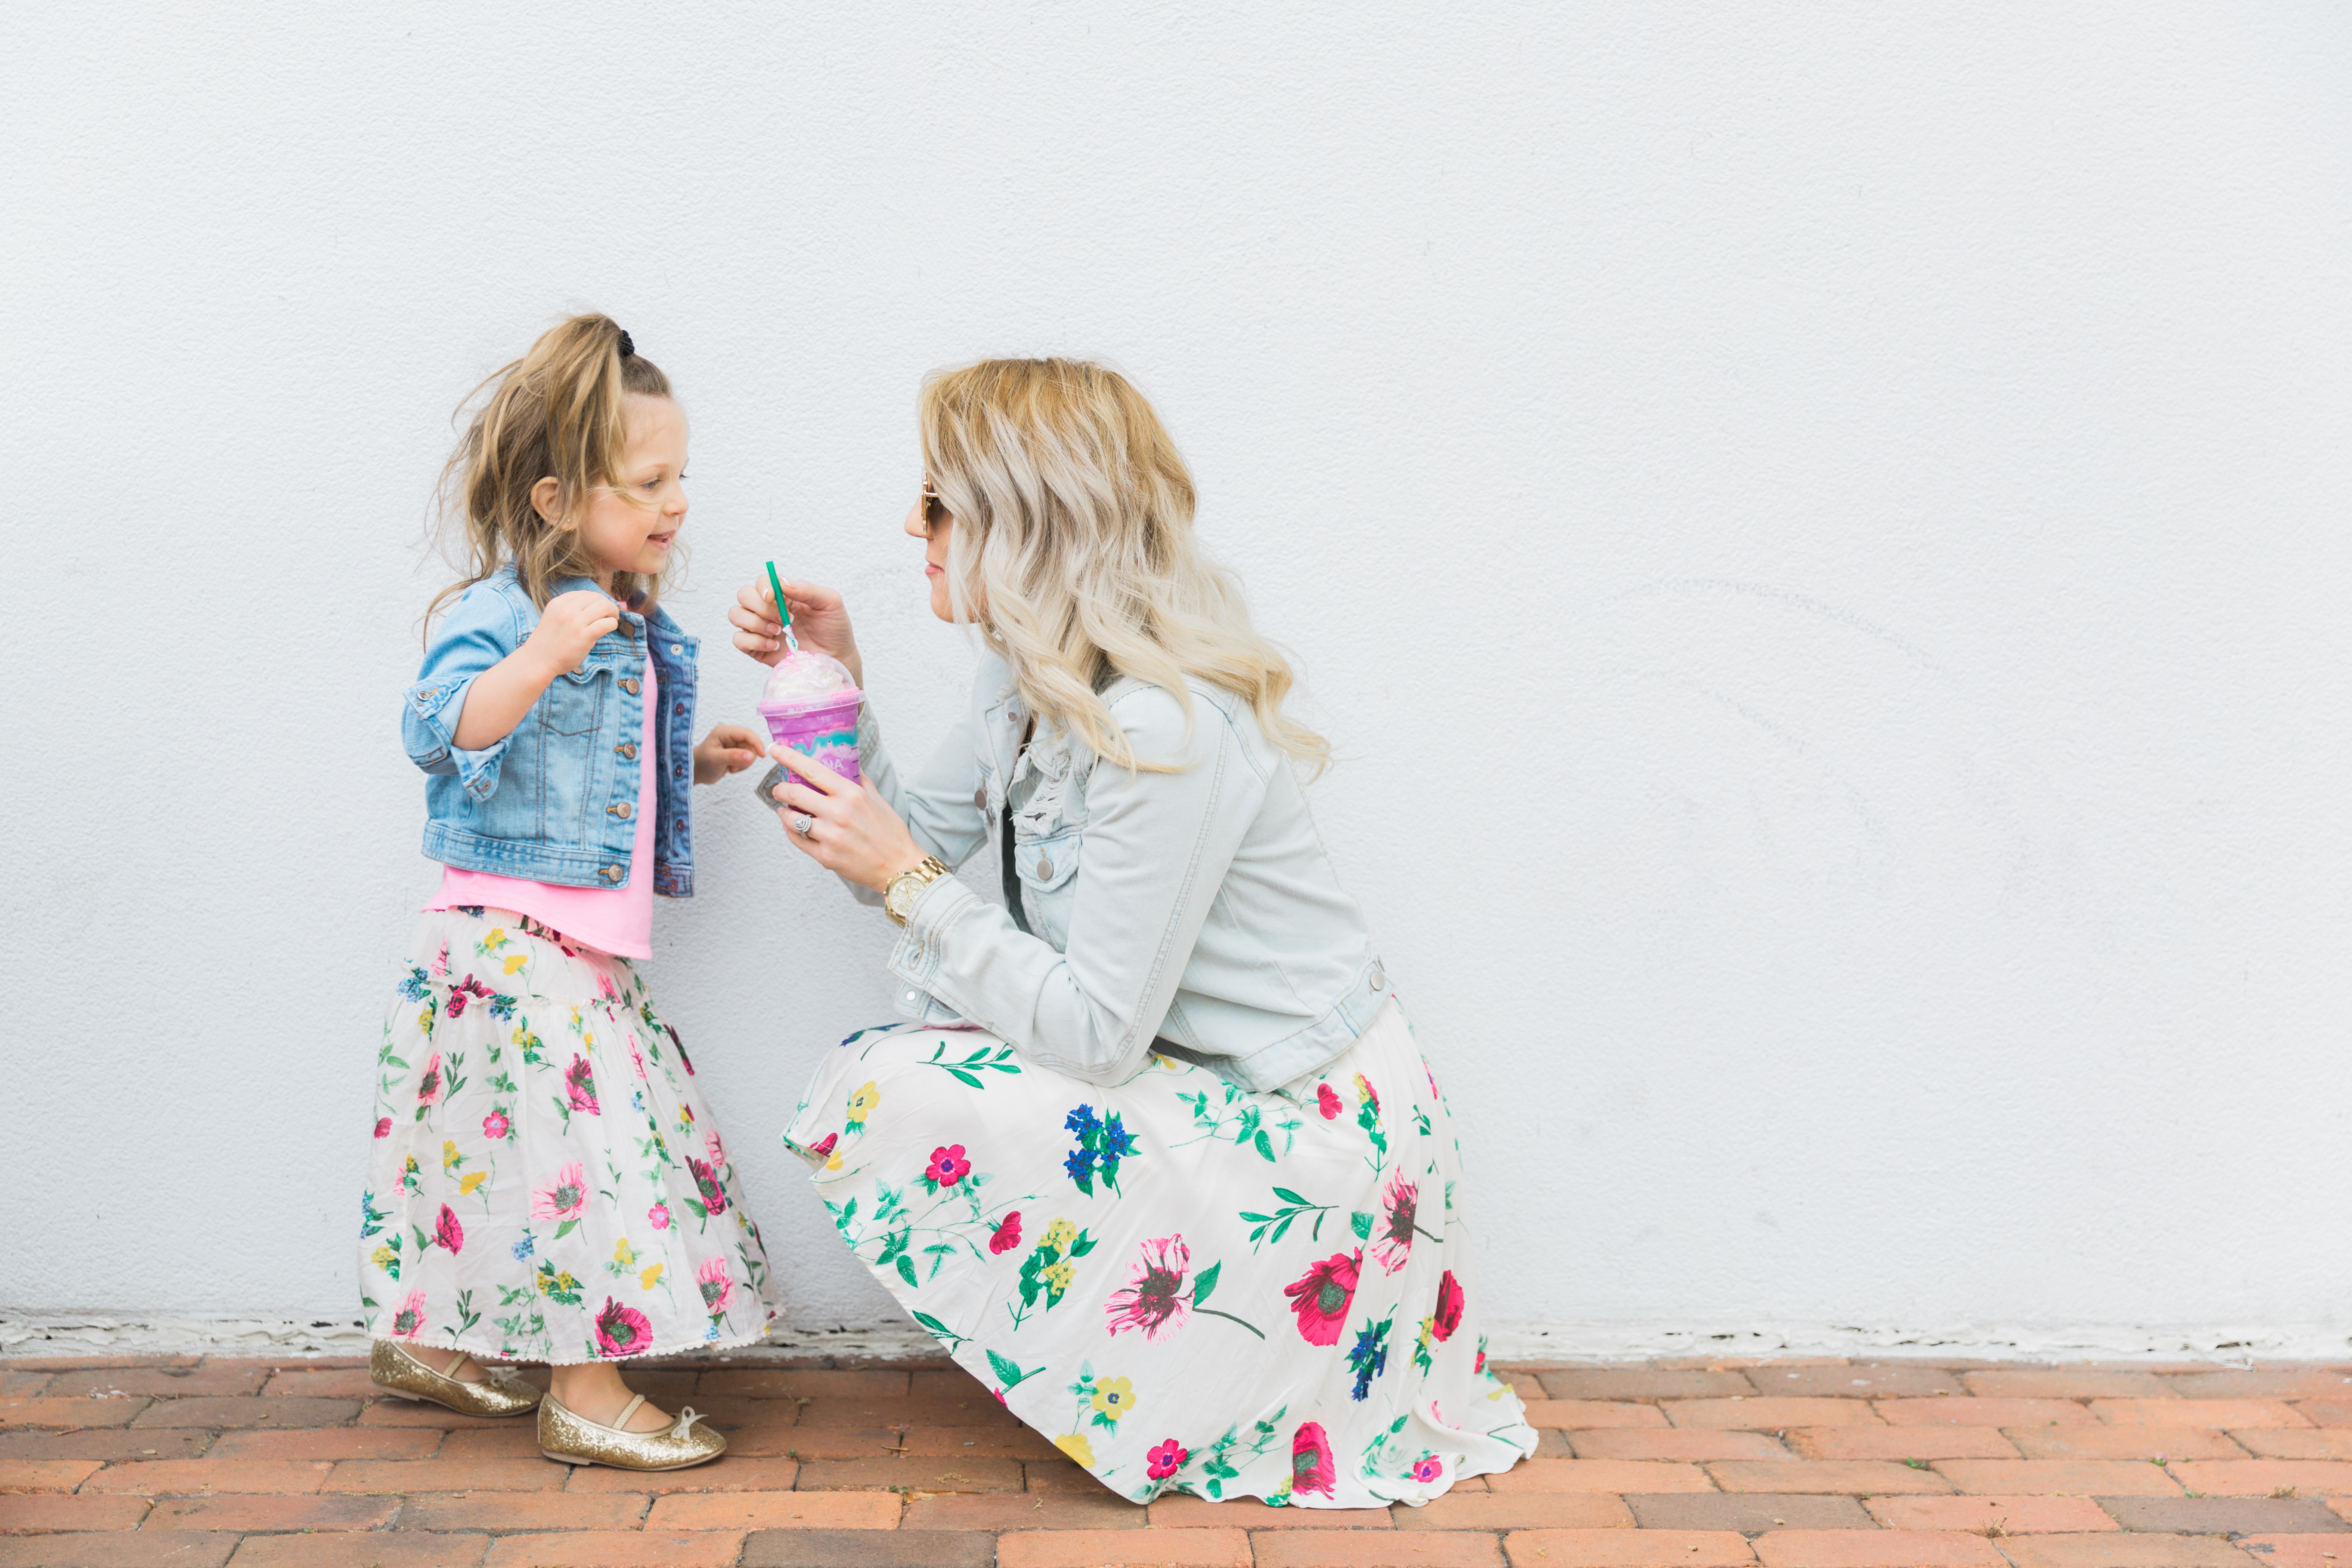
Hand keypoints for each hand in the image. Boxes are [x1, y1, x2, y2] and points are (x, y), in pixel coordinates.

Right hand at [523, 589, 620, 677]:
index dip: (596, 599)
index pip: (584, 593)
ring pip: (604, 606)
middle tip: (611, 613)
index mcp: (558, 603)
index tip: (600, 607)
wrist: (538, 660)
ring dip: (613, 611)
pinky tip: (610, 628)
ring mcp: (575, 622)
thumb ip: (568, 610)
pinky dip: (612, 623)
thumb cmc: (548, 642)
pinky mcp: (584, 636)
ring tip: (613, 618)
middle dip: (607, 603)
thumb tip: (593, 606)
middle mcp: (566, 609)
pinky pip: (606, 623)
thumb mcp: (554, 617)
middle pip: (596, 597)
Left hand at [692, 724, 766, 784]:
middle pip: (751, 743)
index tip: (762, 755)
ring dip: (744, 763)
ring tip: (731, 768)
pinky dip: (743, 765)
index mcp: (724, 731)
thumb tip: (752, 756)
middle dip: (747, 757)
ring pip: (751, 751)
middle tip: (735, 767)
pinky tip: (731, 768)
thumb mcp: (716, 760)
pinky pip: (748, 757)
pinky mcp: (736, 751)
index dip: (756, 743)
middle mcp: (730, 735)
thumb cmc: (701, 764)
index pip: (746, 733)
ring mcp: (733, 743)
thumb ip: (733, 756)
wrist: (695, 772)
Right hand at [729, 578, 862, 685]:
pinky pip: (738, 640)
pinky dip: (753, 641)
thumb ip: (808, 590)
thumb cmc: (835, 629)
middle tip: (783, 619)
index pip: (762, 581)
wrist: (837, 659)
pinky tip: (774, 646)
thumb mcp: (830, 603)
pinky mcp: (757, 648)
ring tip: (778, 632)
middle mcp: (769, 609)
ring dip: (755, 623)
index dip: (763, 586)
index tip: (773, 598)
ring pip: (735, 615)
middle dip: (760, 606)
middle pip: (744, 595)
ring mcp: (761, 629)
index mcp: (785, 595)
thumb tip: (781, 583)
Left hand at [767, 742, 924, 892]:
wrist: (899, 867)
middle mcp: (838, 813)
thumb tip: (848, 767)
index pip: (812, 770)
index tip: (776, 750)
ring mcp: (829, 836)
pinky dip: (791, 831)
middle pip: (795, 793)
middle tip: (779, 788)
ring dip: (783, 812)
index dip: (789, 757)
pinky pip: (797, 840)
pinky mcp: (825, 856)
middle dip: (781, 789)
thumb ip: (860, 782)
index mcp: (851, 794)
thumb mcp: (879, 800)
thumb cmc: (891, 833)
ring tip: (785, 810)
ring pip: (791, 819)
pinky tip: (794, 828)